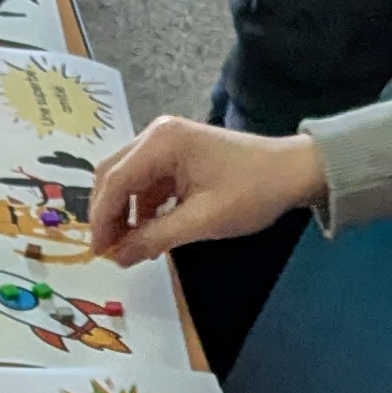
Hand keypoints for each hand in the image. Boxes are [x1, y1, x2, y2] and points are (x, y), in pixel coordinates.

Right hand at [88, 117, 325, 264]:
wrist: (293, 171)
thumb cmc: (253, 192)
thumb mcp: (203, 221)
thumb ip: (156, 238)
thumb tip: (119, 258)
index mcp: (161, 143)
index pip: (114, 181)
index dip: (101, 220)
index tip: (98, 252)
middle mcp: (156, 135)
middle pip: (113, 175)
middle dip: (107, 214)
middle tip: (108, 251)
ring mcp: (166, 142)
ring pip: (127, 179)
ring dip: (124, 212)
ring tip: (128, 247)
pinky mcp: (177, 155)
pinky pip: (146, 181)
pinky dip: (142, 207)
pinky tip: (149, 233)